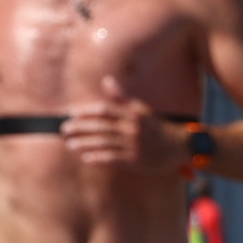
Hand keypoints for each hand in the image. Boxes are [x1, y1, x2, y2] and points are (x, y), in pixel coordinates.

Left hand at [61, 75, 178, 171]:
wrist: (178, 146)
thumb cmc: (156, 127)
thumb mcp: (141, 108)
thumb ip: (122, 96)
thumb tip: (106, 80)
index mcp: (132, 114)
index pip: (104, 111)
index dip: (86, 112)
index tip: (71, 113)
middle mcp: (131, 129)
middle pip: (100, 127)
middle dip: (80, 128)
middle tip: (65, 129)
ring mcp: (133, 146)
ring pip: (103, 144)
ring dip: (84, 144)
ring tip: (70, 144)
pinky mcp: (134, 161)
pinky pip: (112, 159)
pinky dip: (98, 158)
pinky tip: (86, 158)